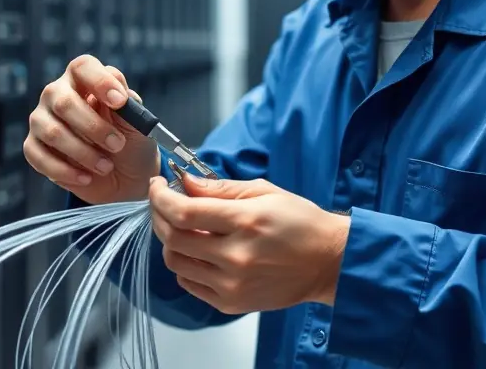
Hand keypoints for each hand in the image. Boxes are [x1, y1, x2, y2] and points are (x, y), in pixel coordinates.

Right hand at [24, 54, 160, 203]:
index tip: (119, 102)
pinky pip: (39, 156)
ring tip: (106, 166)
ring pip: (52, 132)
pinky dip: (65, 170)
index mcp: (84, 80)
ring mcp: (42, 119)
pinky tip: (86, 177)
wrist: (124, 178)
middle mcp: (57, 94)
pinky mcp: (33, 146)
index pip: (83, 67)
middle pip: (64, 102)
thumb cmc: (130, 141)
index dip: (100, 81)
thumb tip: (120, 95)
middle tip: (117, 144)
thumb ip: (129, 107)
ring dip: (83, 153)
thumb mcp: (138, 124)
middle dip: (93, 127)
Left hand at [148, 171, 349, 313]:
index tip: (156, 185)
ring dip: (169, 240)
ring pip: (176, 262)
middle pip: (174, 237)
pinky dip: (184, 264)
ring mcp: (232, 284)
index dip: (161, 197)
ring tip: (180, 226)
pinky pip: (189, 283)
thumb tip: (185, 182)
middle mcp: (236, 256)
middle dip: (160, 214)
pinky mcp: (231, 303)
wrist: (328, 262)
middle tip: (163, 201)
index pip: (184, 211)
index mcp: (246, 221)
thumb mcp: (264, 191)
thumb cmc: (301, 223)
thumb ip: (220, 188)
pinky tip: (196, 250)